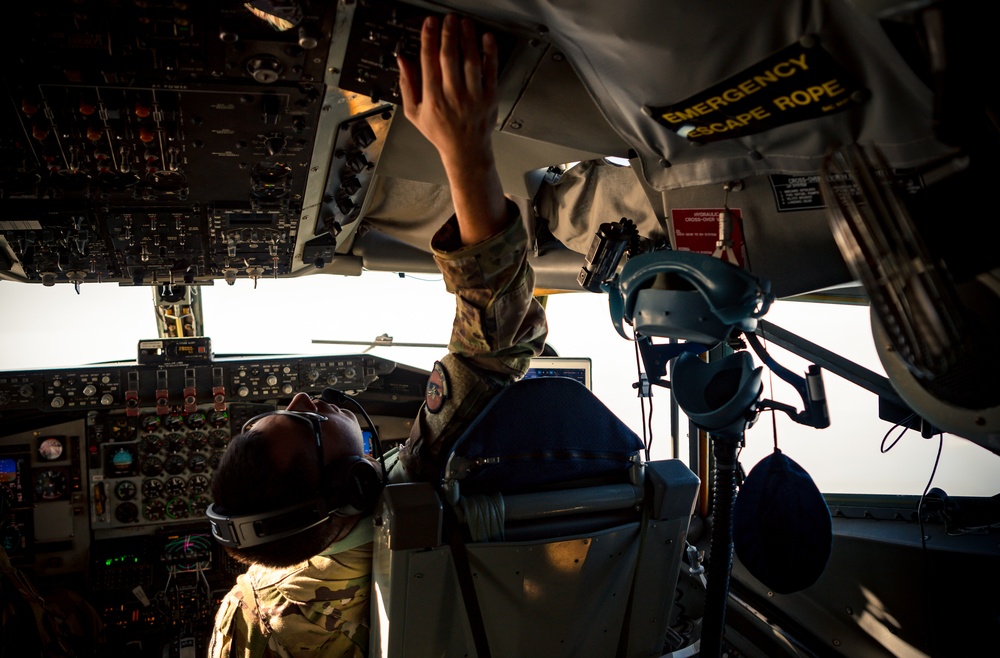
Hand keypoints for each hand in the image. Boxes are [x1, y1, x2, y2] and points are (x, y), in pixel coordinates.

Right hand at [397, 14, 498, 171]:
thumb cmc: (440, 132)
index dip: (429, 39)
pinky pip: (491, 70)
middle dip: (448, 34)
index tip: (429, 24)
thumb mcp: (414, 113)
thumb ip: (407, 85)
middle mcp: (454, 96)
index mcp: (433, 98)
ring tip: (464, 24)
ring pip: (471, 61)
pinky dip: (490, 53)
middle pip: (450, 57)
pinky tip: (486, 39)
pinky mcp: (490, 97)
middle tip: (448, 19)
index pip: (429, 62)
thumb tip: (403, 61)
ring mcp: (474, 96)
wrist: (466, 151)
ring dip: (467, 38)